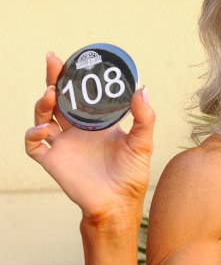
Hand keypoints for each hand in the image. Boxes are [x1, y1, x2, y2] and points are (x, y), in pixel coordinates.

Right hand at [24, 52, 155, 221]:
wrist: (118, 205)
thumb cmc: (131, 176)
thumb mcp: (143, 144)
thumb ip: (144, 117)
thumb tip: (142, 88)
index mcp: (96, 123)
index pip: (81, 94)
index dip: (75, 77)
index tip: (75, 60)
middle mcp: (77, 131)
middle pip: (58, 99)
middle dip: (54, 79)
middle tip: (54, 61)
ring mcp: (63, 145)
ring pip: (42, 116)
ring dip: (43, 103)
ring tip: (52, 95)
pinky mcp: (52, 161)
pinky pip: (32, 144)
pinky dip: (32, 134)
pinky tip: (44, 130)